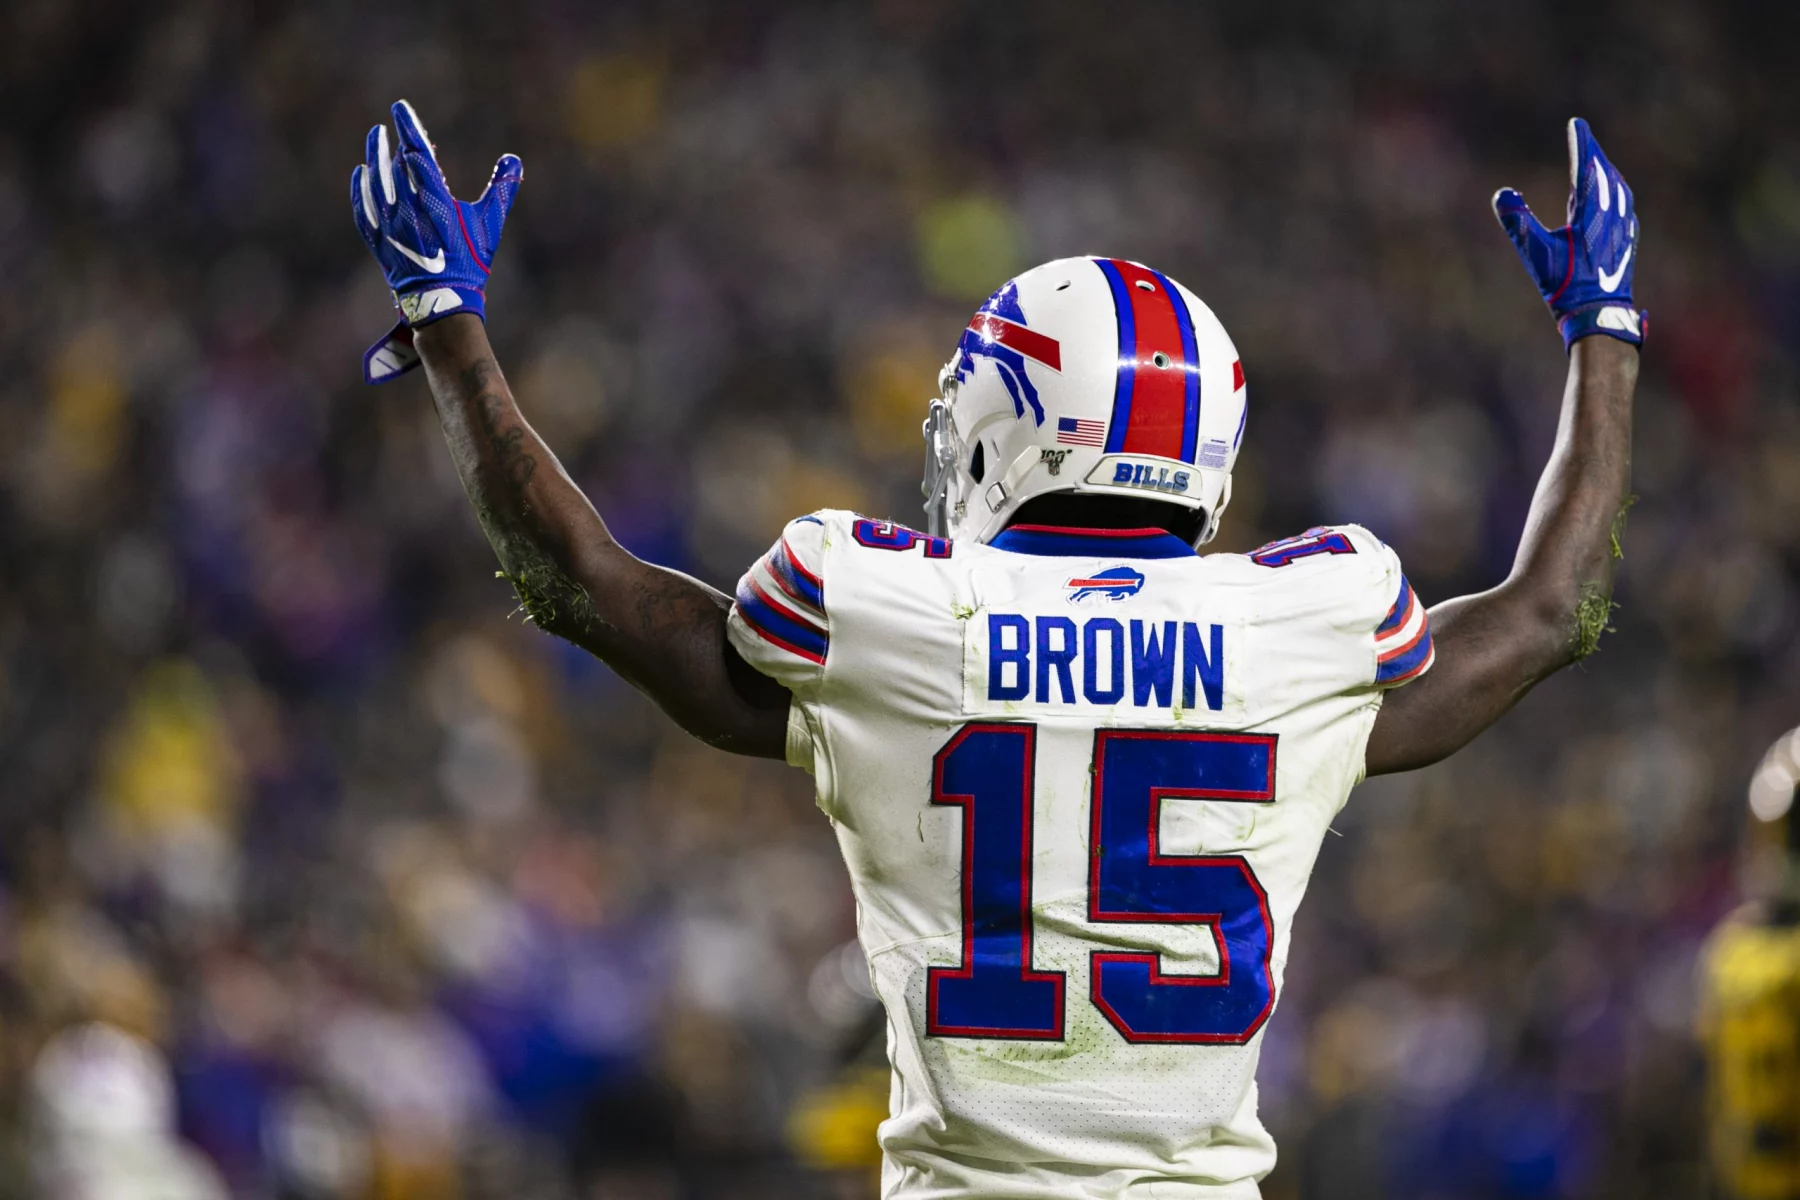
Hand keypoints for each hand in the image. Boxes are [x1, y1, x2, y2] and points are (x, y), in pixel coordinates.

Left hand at [350, 100, 521, 382]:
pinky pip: (363, 209)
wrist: (444, 300)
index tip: (399, 108)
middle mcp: (409, 211)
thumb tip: (514, 161)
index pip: (418, 154)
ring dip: (375, 157)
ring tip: (376, 138)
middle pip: (393, 165)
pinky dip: (360, 189)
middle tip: (389, 123)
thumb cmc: (470, 262)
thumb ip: (501, 190)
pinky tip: (360, 173)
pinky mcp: (378, 240)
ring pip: (376, 183)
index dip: (408, 128)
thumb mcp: (489, 225)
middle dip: (391, 140)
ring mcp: (390, 226)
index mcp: (437, 203)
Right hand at [1493, 118, 1642, 350]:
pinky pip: (1623, 205)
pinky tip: (1614, 197)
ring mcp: (1623, 226)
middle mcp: (1612, 213)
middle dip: (1593, 153)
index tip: (1576, 124)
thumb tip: (1502, 194)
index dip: (1581, 143)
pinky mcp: (1627, 240)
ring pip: (1617, 187)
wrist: (1599, 314)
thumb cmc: (1566, 285)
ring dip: (1605, 171)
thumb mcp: (1535, 254)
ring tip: (1597, 162)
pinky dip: (1615, 192)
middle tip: (1583, 137)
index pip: (1586, 166)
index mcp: (1591, 211)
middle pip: (1605, 172)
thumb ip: (1518, 221)